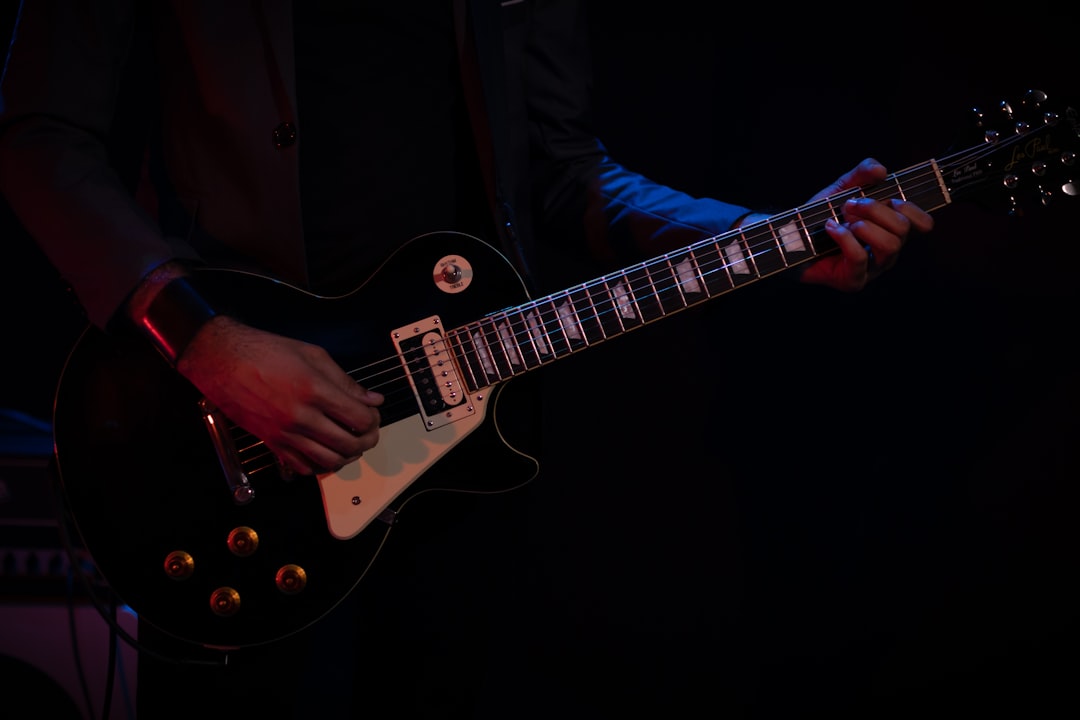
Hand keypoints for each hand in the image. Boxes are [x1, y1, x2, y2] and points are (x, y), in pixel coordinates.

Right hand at [176, 316, 383, 474]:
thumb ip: (345, 381)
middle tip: (367, 431)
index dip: (374, 419)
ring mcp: (285, 433)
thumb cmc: (266, 351)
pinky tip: (324, 452)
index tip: (372, 412)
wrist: (222, 360)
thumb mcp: (313, 355)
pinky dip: (320, 465)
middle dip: (367, 440)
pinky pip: (302, 467)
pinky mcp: (271, 442)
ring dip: (347, 456)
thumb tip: (373, 399)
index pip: (360, 419)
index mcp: (315, 390)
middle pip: (349, 444)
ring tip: (349, 443)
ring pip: (328, 461)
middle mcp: (301, 416)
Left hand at [799, 158, 933, 290]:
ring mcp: (872, 269)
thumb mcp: (843, 188)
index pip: (924, 224)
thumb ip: (862, 173)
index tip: (890, 198)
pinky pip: (859, 257)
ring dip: (865, 225)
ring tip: (843, 218)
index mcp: (891, 230)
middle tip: (850, 204)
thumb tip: (881, 170)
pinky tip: (830, 227)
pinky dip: (843, 237)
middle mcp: (886, 252)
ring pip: (889, 245)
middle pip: (904, 229)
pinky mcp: (853, 280)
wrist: (791, 238)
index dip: (913, 208)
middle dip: (876, 210)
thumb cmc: (820, 216)